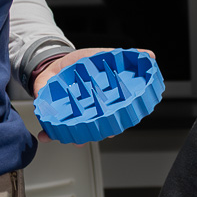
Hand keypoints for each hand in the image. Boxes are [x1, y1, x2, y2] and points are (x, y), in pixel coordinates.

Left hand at [30, 47, 155, 142]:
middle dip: (95, 135)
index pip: (112, 117)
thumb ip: (124, 56)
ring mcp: (70, 115)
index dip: (115, 125)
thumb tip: (151, 56)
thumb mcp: (102, 55)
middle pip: (94, 128)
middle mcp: (87, 112)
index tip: (115, 130)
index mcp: (101, 101)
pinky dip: (48, 134)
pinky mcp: (53, 115)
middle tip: (94, 136)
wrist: (52, 62)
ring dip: (74, 139)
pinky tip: (45, 136)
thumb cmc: (79, 64)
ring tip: (74, 141)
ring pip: (75, 132)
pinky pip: (51, 128)